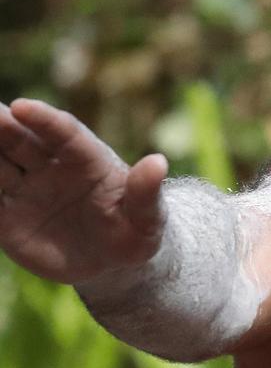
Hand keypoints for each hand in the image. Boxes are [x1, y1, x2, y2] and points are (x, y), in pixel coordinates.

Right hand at [0, 99, 166, 283]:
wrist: (113, 261)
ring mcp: (26, 190)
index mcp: (88, 160)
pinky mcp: (6, 217)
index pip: (64, 134)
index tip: (23, 106)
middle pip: (20, 140)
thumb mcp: (147, 220)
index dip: (45, 119)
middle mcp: (51, 168)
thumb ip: (147, 193)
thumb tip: (158, 162)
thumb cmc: (136, 232)